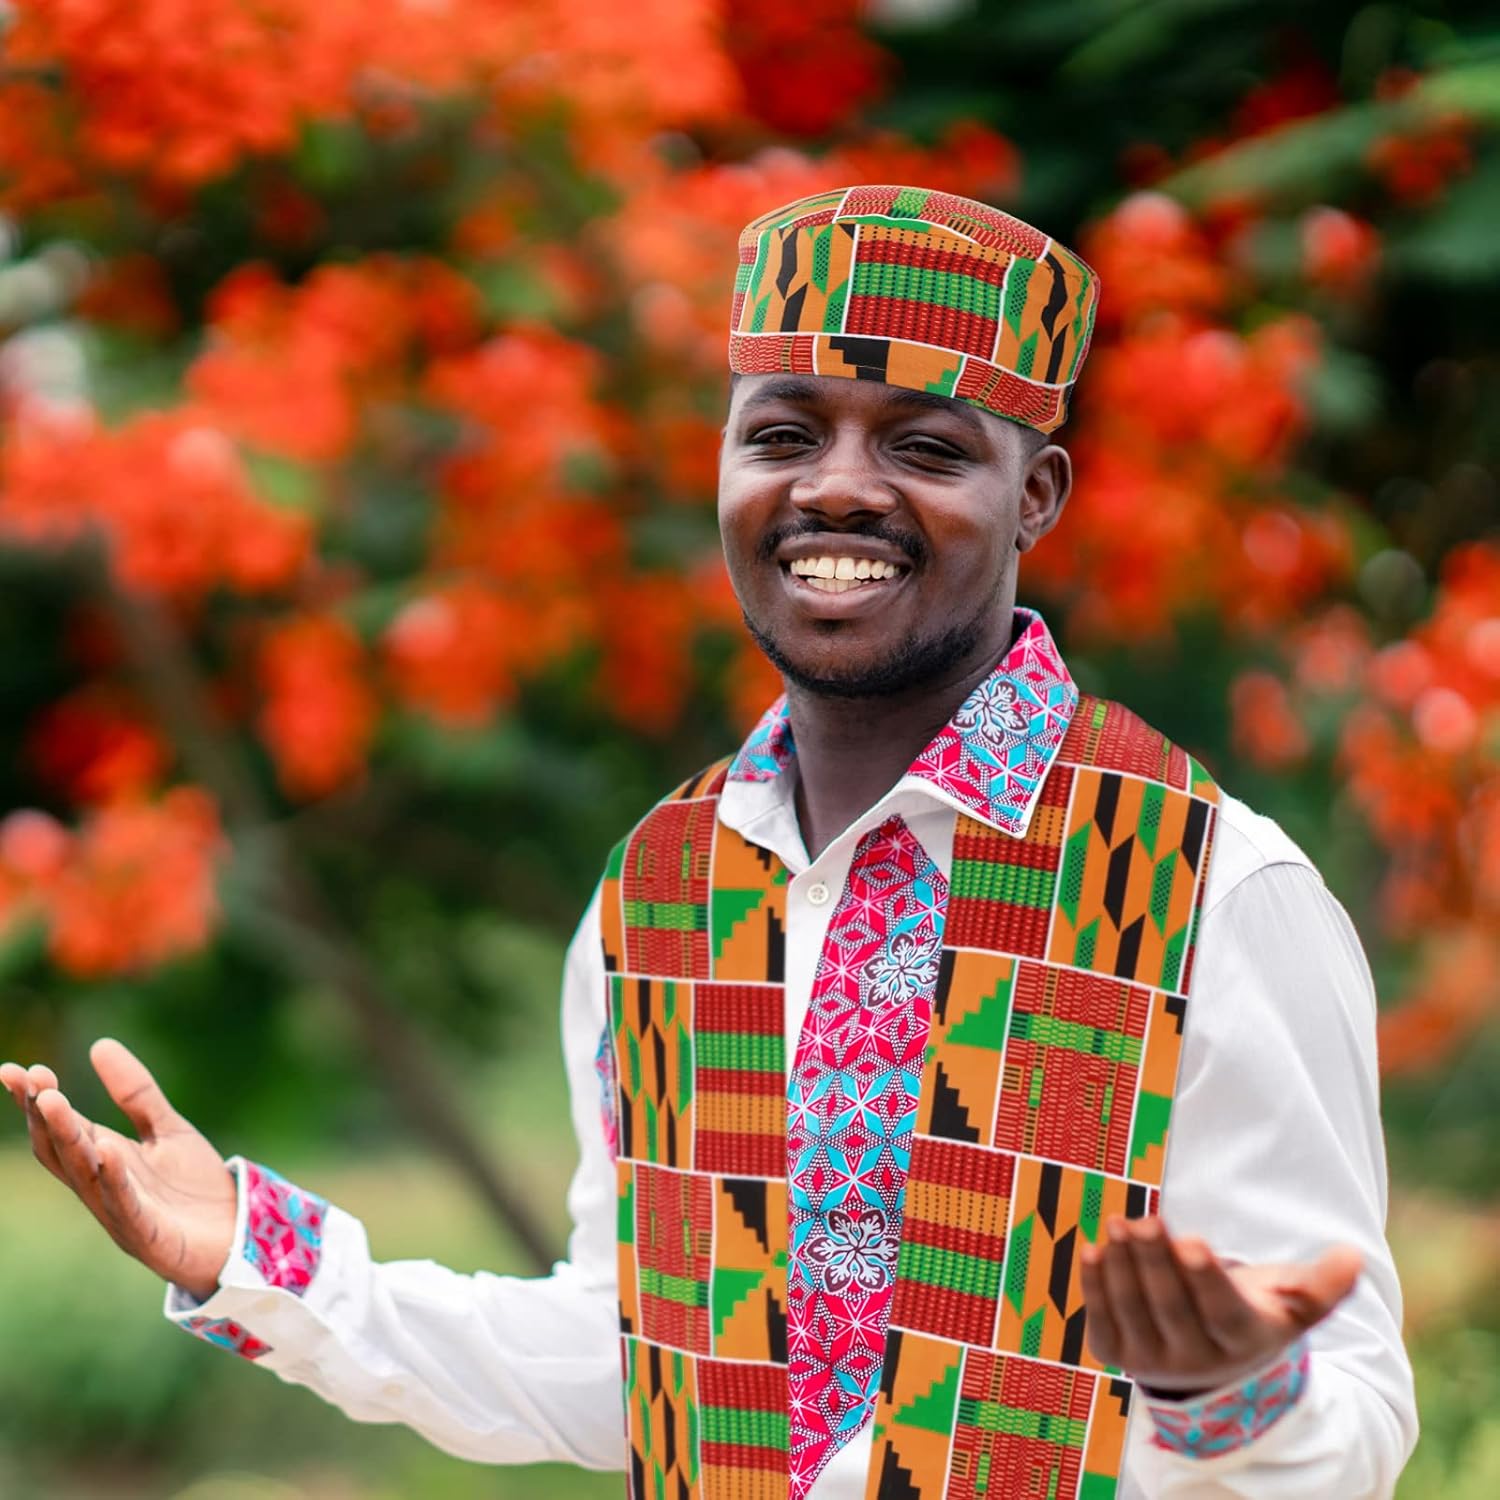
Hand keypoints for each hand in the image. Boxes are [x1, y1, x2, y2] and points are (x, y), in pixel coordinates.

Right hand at [1, 1039, 237, 1301]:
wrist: (236, 1235)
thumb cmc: (194, 1187)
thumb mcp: (168, 1128)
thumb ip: (136, 1093)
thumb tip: (99, 1044)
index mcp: (103, 1159)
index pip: (60, 1128)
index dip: (35, 1101)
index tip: (13, 1069)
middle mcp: (102, 1186)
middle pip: (62, 1149)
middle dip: (43, 1115)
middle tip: (29, 1078)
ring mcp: (120, 1211)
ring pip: (84, 1174)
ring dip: (68, 1138)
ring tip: (53, 1100)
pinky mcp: (147, 1234)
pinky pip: (125, 1205)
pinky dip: (114, 1177)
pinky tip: (108, 1149)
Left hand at [1080, 1214, 1361, 1394]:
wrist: (1212, 1372)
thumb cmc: (1254, 1319)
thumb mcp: (1291, 1308)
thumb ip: (1321, 1285)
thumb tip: (1354, 1255)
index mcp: (1239, 1341)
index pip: (1220, 1311)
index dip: (1205, 1278)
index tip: (1193, 1241)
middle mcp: (1194, 1359)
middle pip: (1170, 1306)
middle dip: (1156, 1260)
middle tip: (1145, 1220)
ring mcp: (1150, 1360)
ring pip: (1133, 1310)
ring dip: (1122, 1265)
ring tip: (1118, 1222)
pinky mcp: (1115, 1355)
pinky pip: (1102, 1320)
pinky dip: (1094, 1286)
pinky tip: (1093, 1249)